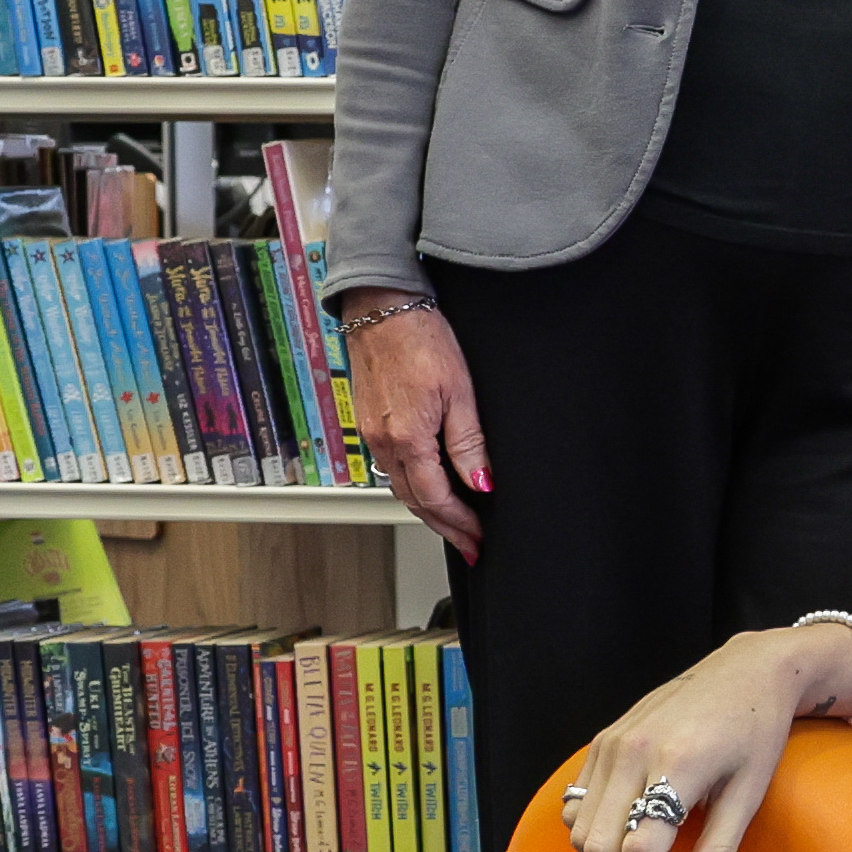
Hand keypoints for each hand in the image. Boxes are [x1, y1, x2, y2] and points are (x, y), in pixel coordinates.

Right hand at [341, 302, 489, 556]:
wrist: (383, 306)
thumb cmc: (422, 338)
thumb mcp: (460, 392)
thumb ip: (469, 443)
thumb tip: (480, 484)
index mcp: (407, 438)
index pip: (435, 498)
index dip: (459, 524)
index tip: (478, 541)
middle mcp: (383, 442)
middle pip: (415, 501)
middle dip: (444, 528)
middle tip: (470, 546)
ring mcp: (372, 433)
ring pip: (400, 487)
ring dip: (427, 511)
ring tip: (454, 525)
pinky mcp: (370, 422)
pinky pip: (391, 468)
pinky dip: (412, 487)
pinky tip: (428, 489)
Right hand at [567, 625, 851, 851]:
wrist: (746, 670)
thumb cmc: (757, 729)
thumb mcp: (750, 790)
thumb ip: (721, 848)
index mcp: (676, 766)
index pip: (639, 851)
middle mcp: (633, 753)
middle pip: (602, 845)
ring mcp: (612, 743)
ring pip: (582, 827)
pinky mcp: (603, 739)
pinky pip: (579, 800)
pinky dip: (594, 832)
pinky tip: (629, 841)